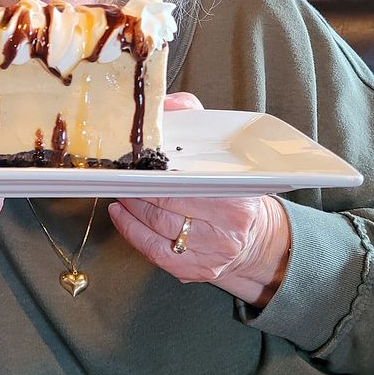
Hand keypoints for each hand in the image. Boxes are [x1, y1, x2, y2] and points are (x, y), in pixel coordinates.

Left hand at [108, 93, 290, 306]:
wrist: (254, 239)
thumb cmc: (232, 191)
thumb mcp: (223, 151)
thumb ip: (195, 120)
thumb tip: (167, 104)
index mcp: (237, 193)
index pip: (186, 180)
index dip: (154, 171)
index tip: (134, 161)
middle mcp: (228, 225)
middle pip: (167, 202)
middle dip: (137, 187)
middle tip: (120, 174)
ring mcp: (212, 251)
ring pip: (157, 225)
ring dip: (130, 206)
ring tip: (119, 190)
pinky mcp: (195, 269)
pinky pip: (154, 251)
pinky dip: (131, 231)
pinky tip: (121, 215)